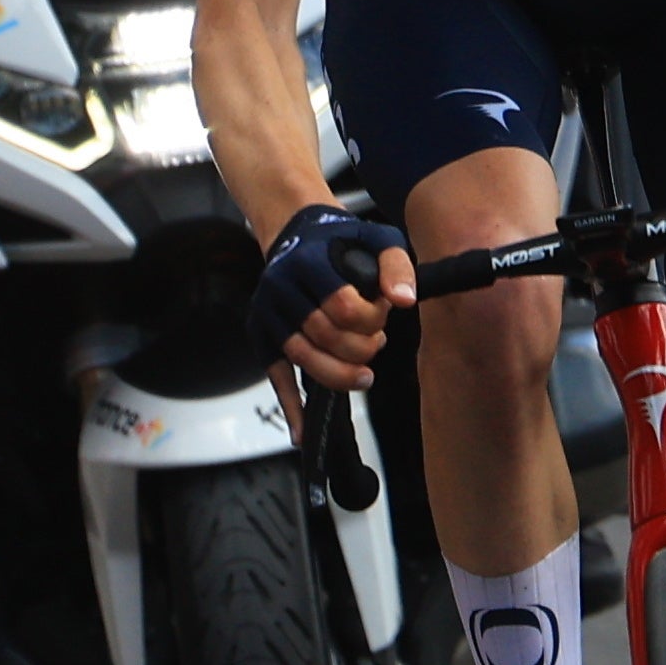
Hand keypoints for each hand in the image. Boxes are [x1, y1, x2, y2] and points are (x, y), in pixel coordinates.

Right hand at [248, 202, 407, 389]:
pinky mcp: (261, 334)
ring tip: (364, 375)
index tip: (382, 313)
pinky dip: (290, 406)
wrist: (297, 233)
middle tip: (376, 341)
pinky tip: (302, 431)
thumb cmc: (342, 241)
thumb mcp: (378, 239)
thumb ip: (396, 266)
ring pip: (303, 358)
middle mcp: (281, 288)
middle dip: (360, 347)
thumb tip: (404, 300)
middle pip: (326, 337)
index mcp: (308, 263)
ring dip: (339, 374)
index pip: (343, 307)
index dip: (371, 320)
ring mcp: (267, 314)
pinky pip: (275, 375)